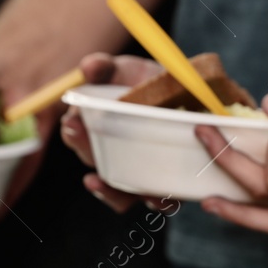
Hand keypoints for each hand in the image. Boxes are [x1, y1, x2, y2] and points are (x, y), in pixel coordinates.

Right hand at [58, 53, 165, 212]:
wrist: (194, 97)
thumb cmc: (150, 84)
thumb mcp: (127, 71)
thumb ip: (106, 68)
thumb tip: (88, 67)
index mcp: (99, 130)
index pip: (78, 136)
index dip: (74, 132)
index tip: (73, 122)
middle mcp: (116, 157)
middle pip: (95, 164)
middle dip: (89, 154)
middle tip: (89, 142)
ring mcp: (141, 174)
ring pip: (122, 195)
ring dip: (113, 193)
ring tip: (107, 182)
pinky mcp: (169, 184)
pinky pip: (161, 201)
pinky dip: (157, 201)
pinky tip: (158, 196)